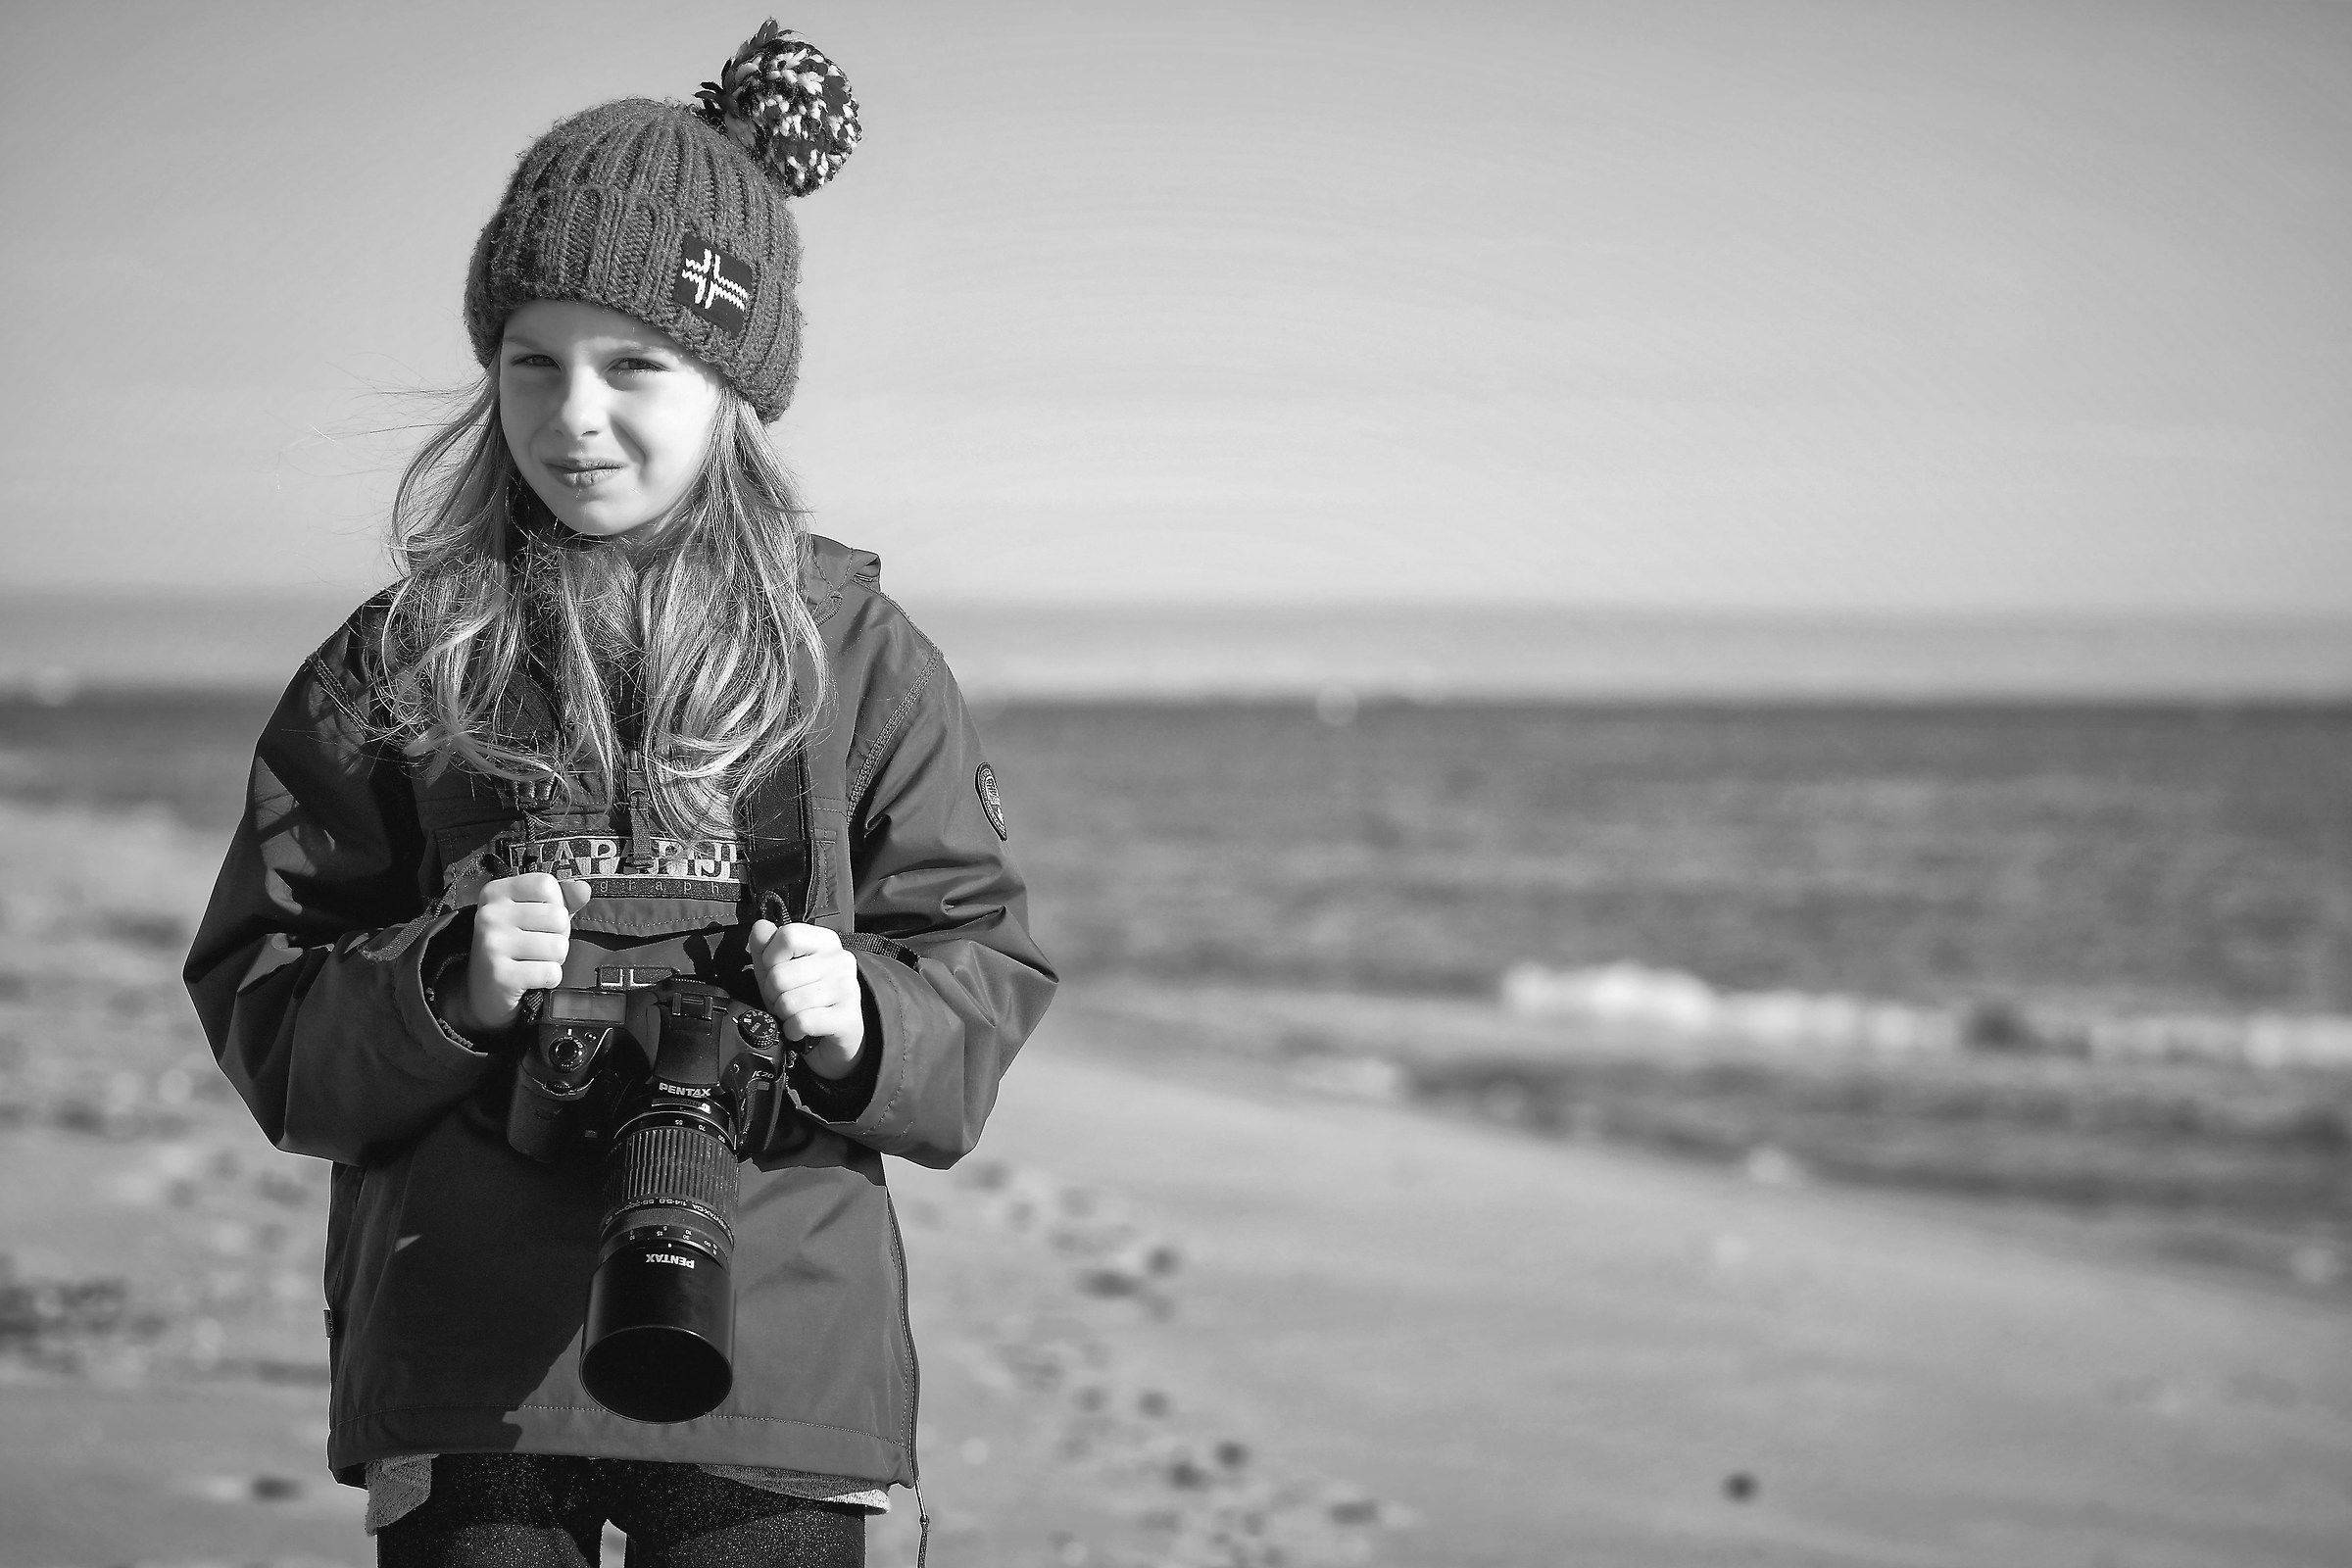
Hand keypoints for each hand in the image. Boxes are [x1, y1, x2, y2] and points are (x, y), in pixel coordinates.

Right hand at [444, 874, 591, 1034]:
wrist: (484, 991)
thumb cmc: (515, 947)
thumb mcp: (534, 915)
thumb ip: (563, 898)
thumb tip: (584, 889)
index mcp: (495, 892)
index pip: (546, 884)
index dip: (556, 904)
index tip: (539, 920)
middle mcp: (490, 914)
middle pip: (558, 917)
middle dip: (558, 936)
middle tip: (535, 947)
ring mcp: (493, 944)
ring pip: (559, 946)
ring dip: (554, 959)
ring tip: (533, 961)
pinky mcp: (501, 975)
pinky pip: (551, 972)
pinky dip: (549, 979)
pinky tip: (530, 978)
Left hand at [747, 920, 865, 1078]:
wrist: (835, 1037)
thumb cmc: (806, 1002)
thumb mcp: (779, 971)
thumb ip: (765, 948)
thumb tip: (760, 927)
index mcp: (825, 942)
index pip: (787, 936)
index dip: (770, 958)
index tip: (775, 971)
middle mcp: (840, 960)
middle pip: (781, 974)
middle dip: (773, 995)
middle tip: (786, 1000)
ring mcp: (847, 988)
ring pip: (789, 1001)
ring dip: (784, 1015)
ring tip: (795, 1014)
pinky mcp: (847, 1017)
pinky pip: (802, 1021)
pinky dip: (792, 1030)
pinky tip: (800, 1029)